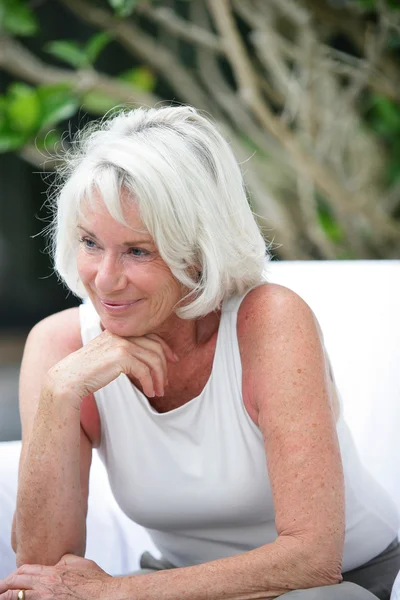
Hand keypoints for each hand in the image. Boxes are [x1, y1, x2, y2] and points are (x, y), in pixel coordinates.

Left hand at [0, 554, 116, 599]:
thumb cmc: (95, 581)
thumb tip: (56, 562)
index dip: (14, 574)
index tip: (8, 578)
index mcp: (52, 571)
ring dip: (7, 596)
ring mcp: (47, 599)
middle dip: (4, 586)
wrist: (105, 595)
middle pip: (17, 583)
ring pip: (18, 597)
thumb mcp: (79, 562)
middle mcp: (46, 586)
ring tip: (0, 597)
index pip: (25, 570)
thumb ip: (64, 561)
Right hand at [45, 330, 178, 405]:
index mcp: (119, 331)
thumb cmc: (87, 372)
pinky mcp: (121, 356)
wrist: (69, 378)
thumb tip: (146, 360)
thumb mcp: (107, 355)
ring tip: (158, 391)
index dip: (165, 348)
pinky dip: (150, 382)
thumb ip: (124, 351)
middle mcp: (122, 334)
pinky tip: (150, 392)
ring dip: (159, 378)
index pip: (151, 335)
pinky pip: (145, 370)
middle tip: (165, 383)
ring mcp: (122, 343)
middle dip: (164, 366)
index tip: (173, 360)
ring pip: (153, 359)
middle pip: (155, 347)